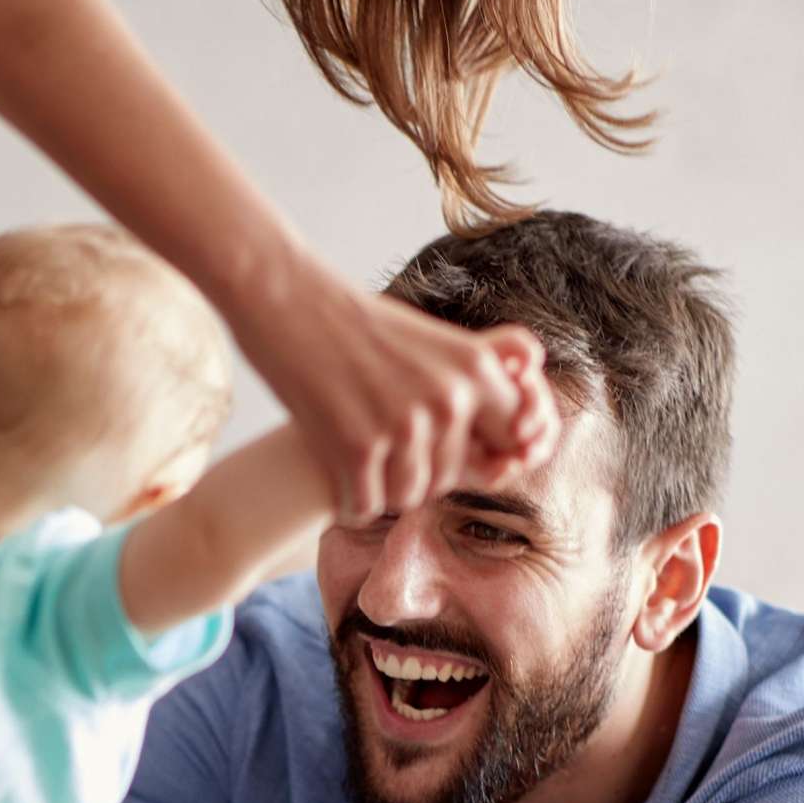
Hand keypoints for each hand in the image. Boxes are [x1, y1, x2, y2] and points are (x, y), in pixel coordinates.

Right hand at [229, 266, 560, 522]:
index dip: (486, 458)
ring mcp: (402, 425)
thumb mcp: (434, 342)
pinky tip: (338, 482)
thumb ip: (473, 385)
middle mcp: (448, 397)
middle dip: (418, 474)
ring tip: (360, 467)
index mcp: (474, 367)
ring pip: (408, 496)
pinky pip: (366, 505)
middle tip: (384, 455)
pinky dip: (350, 502)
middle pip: (450, 476)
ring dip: (383, 490)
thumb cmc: (355, 322)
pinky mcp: (355, 446)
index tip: (457, 460)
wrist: (286, 297)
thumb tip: (517, 445)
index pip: (512, 439)